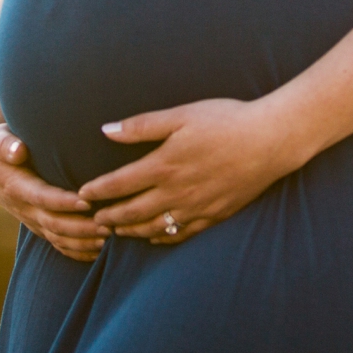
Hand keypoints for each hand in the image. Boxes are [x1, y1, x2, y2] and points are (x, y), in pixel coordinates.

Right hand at [0, 123, 106, 261]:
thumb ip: (5, 145)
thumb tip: (18, 151)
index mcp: (16, 187)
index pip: (41, 198)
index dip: (63, 202)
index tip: (87, 200)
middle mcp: (24, 209)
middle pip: (54, 224)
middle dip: (81, 227)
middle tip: (108, 224)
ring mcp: (32, 220)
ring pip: (58, 238)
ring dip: (83, 241)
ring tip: (110, 236)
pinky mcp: (39, 226)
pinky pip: (58, 244)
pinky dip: (78, 251)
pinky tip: (100, 250)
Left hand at [81, 98, 306, 243]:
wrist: (271, 140)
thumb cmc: (226, 121)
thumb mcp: (181, 115)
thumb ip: (141, 126)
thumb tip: (106, 130)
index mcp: (163, 165)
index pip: (119, 184)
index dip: (97, 191)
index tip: (81, 194)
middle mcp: (176, 192)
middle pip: (132, 212)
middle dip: (108, 217)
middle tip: (92, 221)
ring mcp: (196, 207)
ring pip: (154, 227)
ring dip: (130, 231)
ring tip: (116, 231)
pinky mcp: (214, 215)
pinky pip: (181, 234)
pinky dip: (162, 237)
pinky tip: (154, 236)